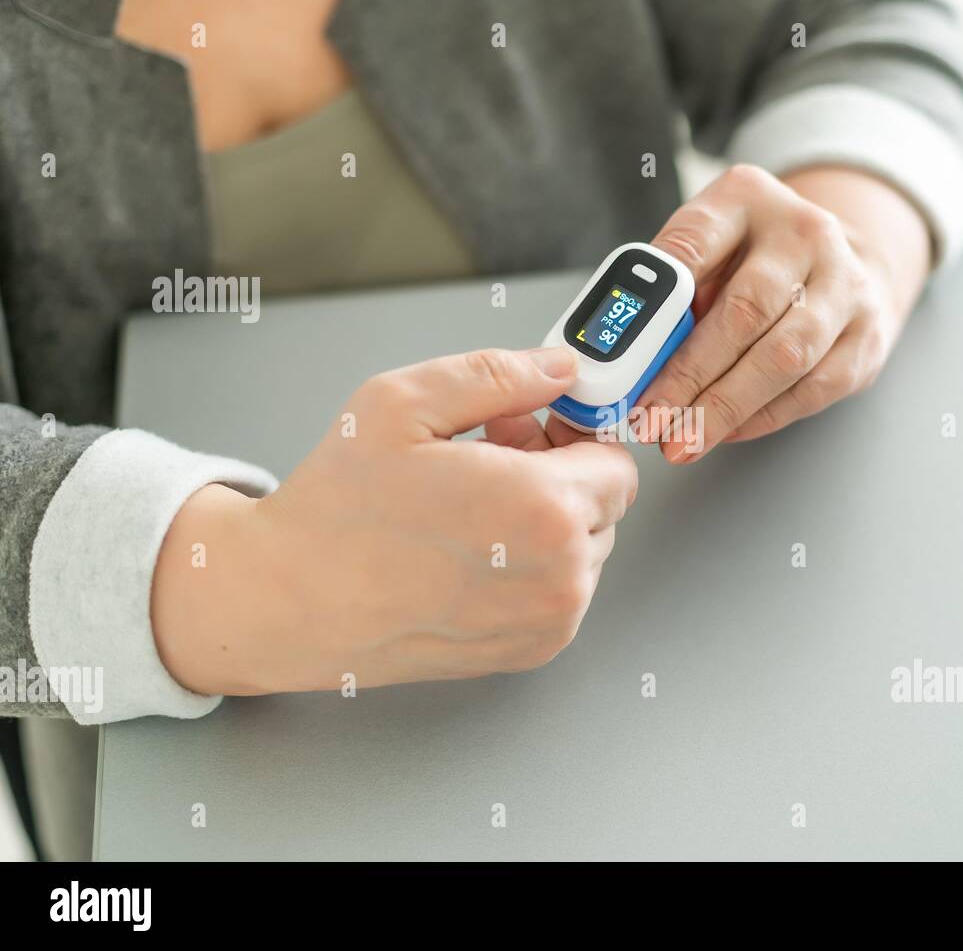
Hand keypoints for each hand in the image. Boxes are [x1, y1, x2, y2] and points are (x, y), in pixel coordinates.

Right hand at [151, 346, 637, 695]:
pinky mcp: (529, 650)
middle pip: (604, 505)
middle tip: (490, 458)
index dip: (576, 436)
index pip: (618, 463)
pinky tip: (470, 548)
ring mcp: (547, 621)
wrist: (289, 603)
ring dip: (546, 522)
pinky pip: (561, 591)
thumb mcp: (404, 404)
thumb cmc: (337, 512)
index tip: (540, 426)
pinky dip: (532, 566)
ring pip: (585, 549)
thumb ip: (500, 375)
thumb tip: (560, 368)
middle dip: (559, 474)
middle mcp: (559, 575)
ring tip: (471, 504)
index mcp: (542, 509)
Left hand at [637, 164, 931, 460]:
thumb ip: (675, 290)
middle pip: (744, 312)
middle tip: (652, 419)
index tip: (629, 352)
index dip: (661, 298)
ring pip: (784, 358)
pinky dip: (763, 417)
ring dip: (726, 408)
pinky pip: (812, 389)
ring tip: (683, 441)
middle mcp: (806, 234)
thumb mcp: (709, 248)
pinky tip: (727, 432)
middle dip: (690, 376)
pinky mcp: (865, 337)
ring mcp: (846, 285)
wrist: (847, 261)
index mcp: (748, 199)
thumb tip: (634, 361)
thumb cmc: (758, 260)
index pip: (696, 240)